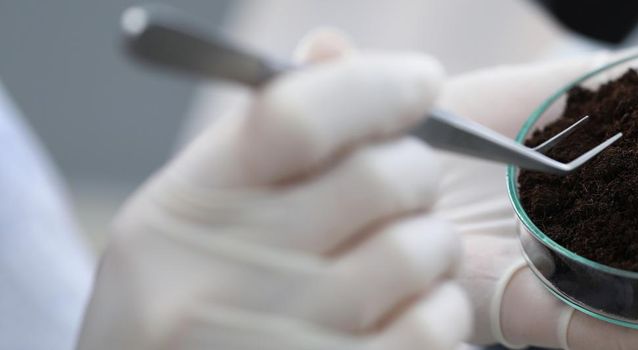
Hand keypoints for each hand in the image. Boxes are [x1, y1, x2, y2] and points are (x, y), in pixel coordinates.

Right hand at [77, 30, 469, 349]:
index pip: (293, 118)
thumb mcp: (192, 220)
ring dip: (433, 245)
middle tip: (411, 184)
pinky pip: (432, 326)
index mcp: (181, 213)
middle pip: (374, 180)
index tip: (420, 81)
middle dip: (417, 170)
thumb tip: (333, 53)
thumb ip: (262, 144)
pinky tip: (413, 309)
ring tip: (409, 255)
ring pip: (417, 252)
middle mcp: (215, 281)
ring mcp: (274, 342)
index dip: (373, 88)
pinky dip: (441, 309)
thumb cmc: (189, 307)